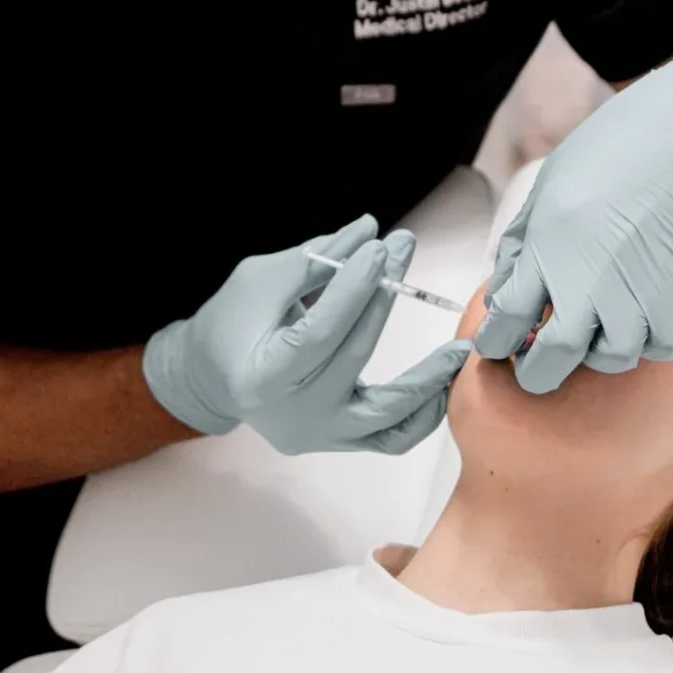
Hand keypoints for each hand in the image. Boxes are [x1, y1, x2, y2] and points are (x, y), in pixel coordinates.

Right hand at [142, 215, 471, 453]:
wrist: (214, 376)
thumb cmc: (232, 322)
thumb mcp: (259, 281)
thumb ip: (315, 259)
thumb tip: (370, 231)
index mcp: (263, 379)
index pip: (319, 333)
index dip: (353, 289)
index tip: (379, 247)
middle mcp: (293, 417)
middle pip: (352, 356)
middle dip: (384, 296)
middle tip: (404, 247)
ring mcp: (320, 436)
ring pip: (386, 416)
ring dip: (428, 380)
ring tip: (458, 347)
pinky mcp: (340, 441)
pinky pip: (391, 437)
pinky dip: (421, 413)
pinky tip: (443, 382)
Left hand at [476, 48, 672, 392]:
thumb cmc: (618, 149)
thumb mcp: (551, 186)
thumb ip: (526, 244)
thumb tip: (505, 292)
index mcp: (548, 250)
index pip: (505, 321)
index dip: (496, 342)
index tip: (496, 347)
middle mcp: (589, 284)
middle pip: (551, 360)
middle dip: (536, 371)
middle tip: (535, 365)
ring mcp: (638, 300)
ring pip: (608, 359)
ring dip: (596, 348)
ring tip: (597, 319)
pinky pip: (655, 346)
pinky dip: (644, 337)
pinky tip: (639, 308)